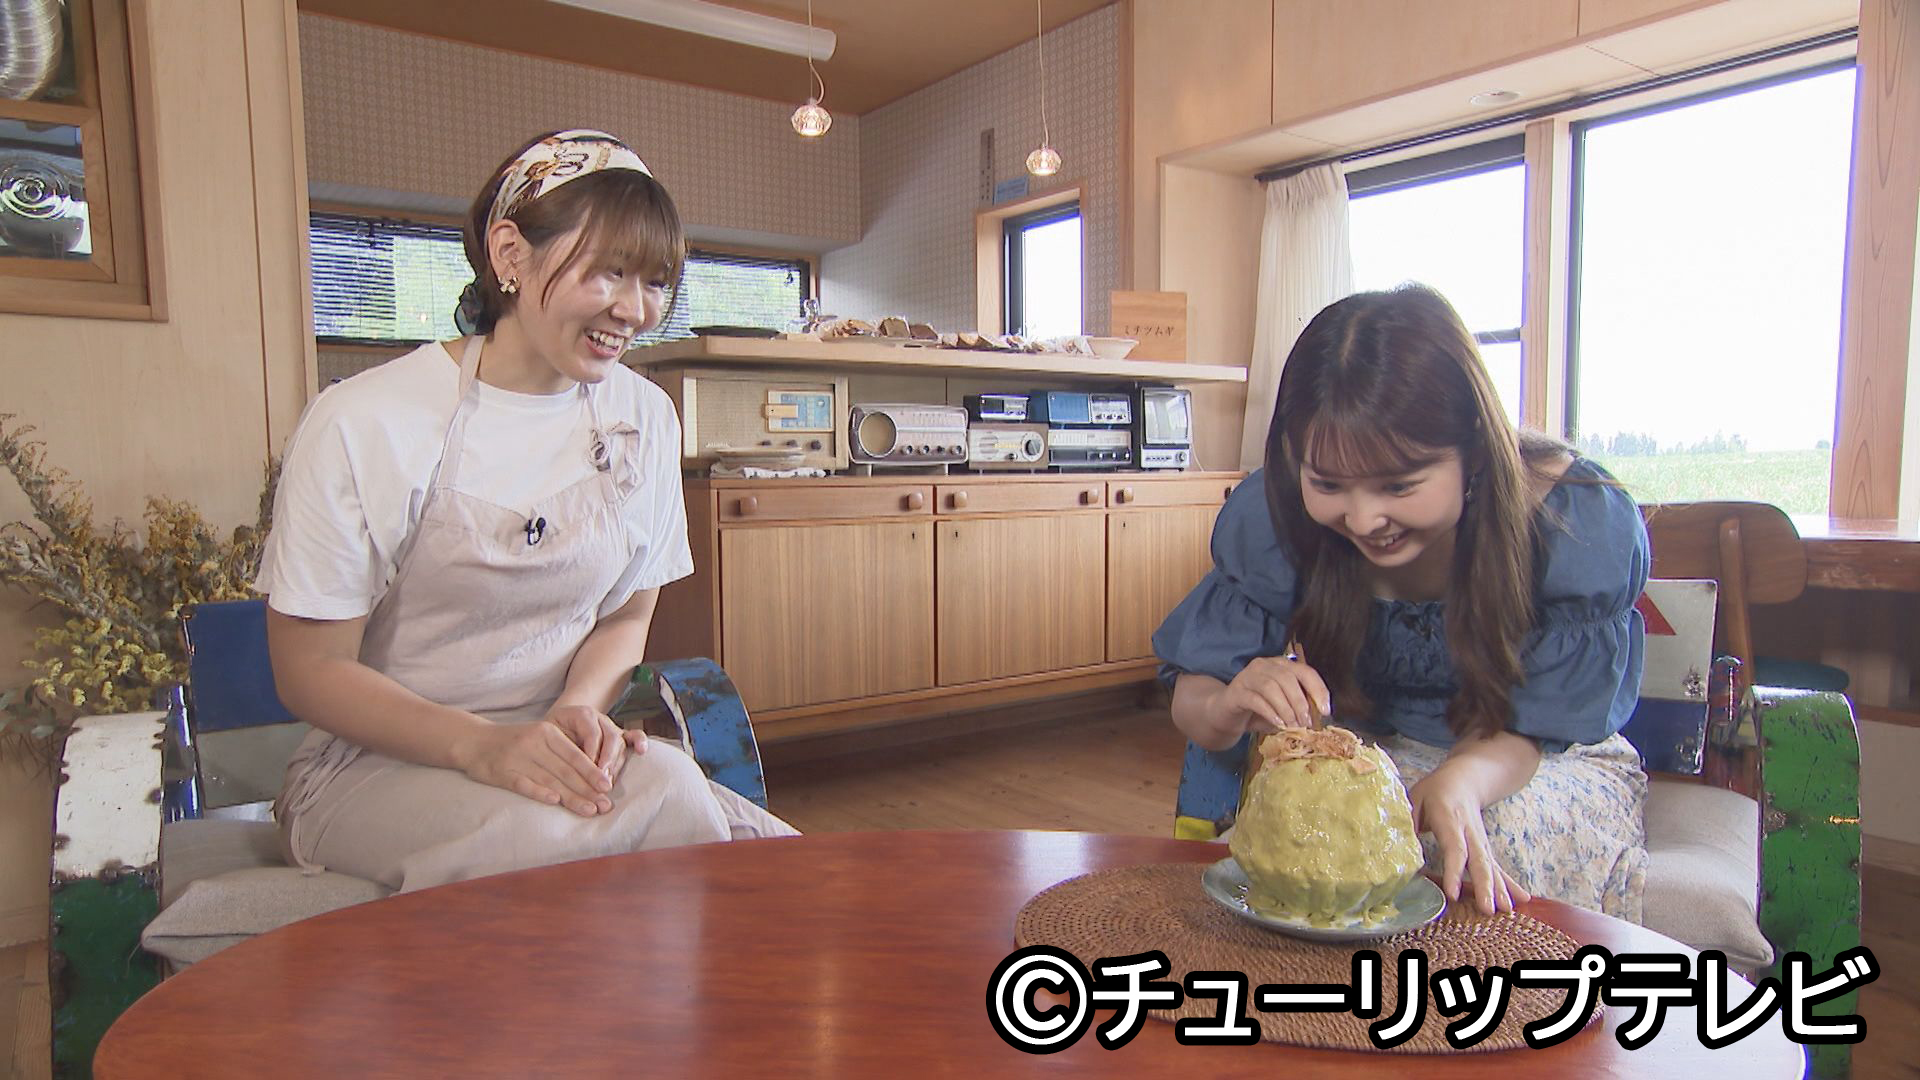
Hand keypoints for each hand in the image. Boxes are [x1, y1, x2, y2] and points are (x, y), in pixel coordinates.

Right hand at [452, 705, 636, 816]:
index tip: (608, 787)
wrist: (473, 740)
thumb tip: (594, 775)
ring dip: (571, 797)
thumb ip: (562, 752)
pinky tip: (555, 801)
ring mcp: (517, 757)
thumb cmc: (515, 742)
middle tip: (605, 805)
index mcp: (547, 732)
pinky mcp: (502, 771)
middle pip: (566, 770)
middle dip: (588, 789)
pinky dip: (539, 792)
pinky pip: (523, 784)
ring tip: (589, 810)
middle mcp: (534, 743)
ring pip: (550, 779)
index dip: (592, 772)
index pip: (574, 755)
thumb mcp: (540, 737)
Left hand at [544, 702, 649, 786]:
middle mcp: (599, 719)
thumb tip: (564, 771)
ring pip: (621, 742)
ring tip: (608, 782)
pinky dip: (640, 742)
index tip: (588, 771)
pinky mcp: (620, 736)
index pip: (591, 732)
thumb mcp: (547, 736)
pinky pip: (634, 735)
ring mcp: (611, 727)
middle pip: (610, 737)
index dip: (592, 753)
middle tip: (601, 781)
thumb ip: (556, 748)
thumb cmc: (551, 734)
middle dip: (606, 760)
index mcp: (581, 714)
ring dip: (616, 763)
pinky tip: (642, 751)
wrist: (560, 725)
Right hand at [1205, 654, 1331, 743]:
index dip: (1318, 689)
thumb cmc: (1257, 711)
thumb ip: (1298, 706)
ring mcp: (1247, 676)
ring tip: (1293, 726)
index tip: (1325, 710)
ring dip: (1286, 709)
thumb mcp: (1283, 707)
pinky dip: (1270, 713)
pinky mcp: (1235, 692)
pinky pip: (1255, 699)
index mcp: (1280, 665)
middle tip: (1306, 723)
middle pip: (1287, 678)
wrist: (1224, 715)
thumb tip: (1319, 716)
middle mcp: (1264, 665)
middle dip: (1300, 703)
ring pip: (1271, 687)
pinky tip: (1278, 724)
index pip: (1305, 671)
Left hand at [1408, 763, 1531, 916]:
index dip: (1454, 872)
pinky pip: (1498, 867)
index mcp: (1450, 819)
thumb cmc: (1435, 791)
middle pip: (1479, 860)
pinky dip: (1509, 884)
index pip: (1454, 848)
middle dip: (1485, 886)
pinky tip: (1521, 900)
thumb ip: (1408, 823)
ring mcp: (1481, 841)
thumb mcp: (1415, 799)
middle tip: (1488, 909)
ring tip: (1506, 911)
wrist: (1465, 779)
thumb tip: (1397, 851)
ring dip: (1500, 889)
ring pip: (1491, 866)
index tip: (1453, 894)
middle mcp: (1470, 832)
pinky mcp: (1486, 848)